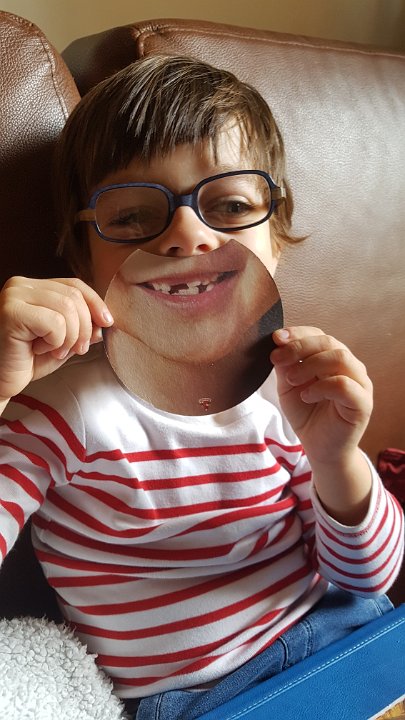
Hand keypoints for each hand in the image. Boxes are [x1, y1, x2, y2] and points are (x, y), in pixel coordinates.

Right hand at [0, 276, 112, 409]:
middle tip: (76, 349)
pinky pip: (54, 322)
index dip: (95, 303)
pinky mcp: (12, 312)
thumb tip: (104, 322)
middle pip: (73, 297)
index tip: (107, 322)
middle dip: (84, 328)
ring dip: (69, 337)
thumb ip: (81, 329)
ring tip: (55, 351)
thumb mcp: (61, 343)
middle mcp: (21, 285)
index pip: (74, 285)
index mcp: (33, 287)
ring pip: (67, 309)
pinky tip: (38, 350)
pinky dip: (55, 341)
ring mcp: (14, 296)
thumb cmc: (25, 362)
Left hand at [270, 327, 372, 466]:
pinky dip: (321, 387)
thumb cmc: (307, 414)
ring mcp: (360, 383)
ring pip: (340, 358)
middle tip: (277, 359)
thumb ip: (286, 364)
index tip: (275, 339)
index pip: (319, 335)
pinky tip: (306, 396)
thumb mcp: (288, 385)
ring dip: (310, 365)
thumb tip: (277, 341)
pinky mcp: (362, 403)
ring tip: (291, 379)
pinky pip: (345, 385)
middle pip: (329, 342)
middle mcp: (350, 366)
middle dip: (299, 347)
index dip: (297, 333)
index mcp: (333, 358)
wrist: (319, 448)